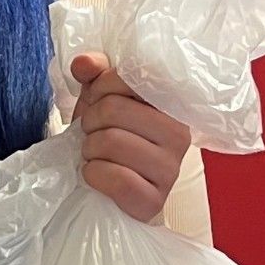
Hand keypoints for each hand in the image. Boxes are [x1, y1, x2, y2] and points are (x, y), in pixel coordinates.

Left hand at [66, 51, 189, 219]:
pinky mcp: (154, 200)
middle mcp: (179, 134)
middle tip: (91, 132)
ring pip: (111, 142)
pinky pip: (116, 179)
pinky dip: (93, 174)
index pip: (130, 77)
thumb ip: (95, 75)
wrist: (110, 190)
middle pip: (114, 108)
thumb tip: (84, 63)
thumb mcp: (100, 100)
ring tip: (93, 154)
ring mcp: (170, 170)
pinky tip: (95, 174)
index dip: (101, 87)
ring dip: (89, 149)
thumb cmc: (109, 140)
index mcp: (172, 104)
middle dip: (90, 121)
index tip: (98, 101)